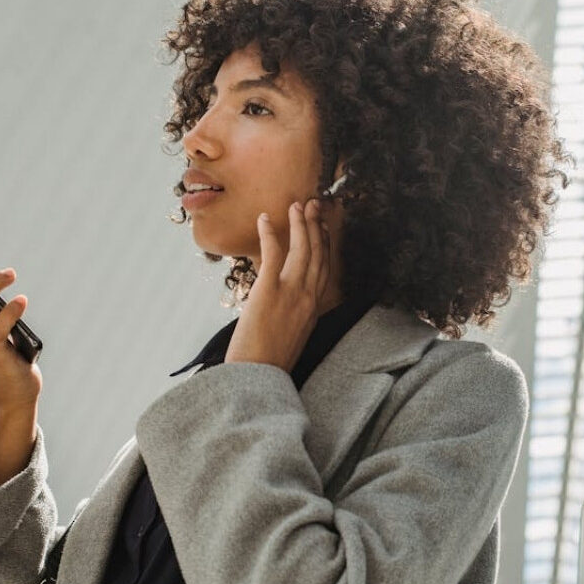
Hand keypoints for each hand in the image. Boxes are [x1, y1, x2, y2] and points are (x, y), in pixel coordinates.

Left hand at [225, 198, 334, 372]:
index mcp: (314, 309)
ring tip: (296, 205)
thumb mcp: (293, 338)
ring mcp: (290, 293)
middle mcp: (308, 298)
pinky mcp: (268, 291)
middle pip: (317, 254)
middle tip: (314, 205)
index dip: (325, 244)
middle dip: (316, 226)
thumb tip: (286, 307)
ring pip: (302, 250)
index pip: (324, 269)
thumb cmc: (269, 363)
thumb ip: (295, 317)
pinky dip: (269, 234)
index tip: (323, 227)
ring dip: (300, 224)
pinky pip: (272, 255)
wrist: (258, 378)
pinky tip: (264, 219)